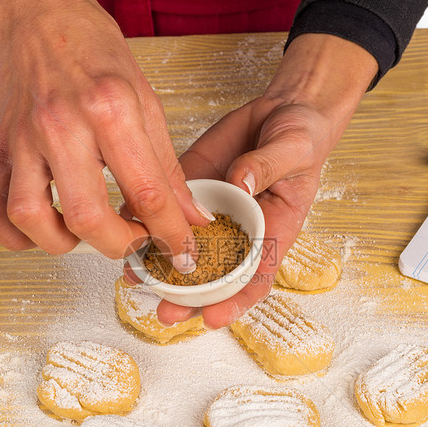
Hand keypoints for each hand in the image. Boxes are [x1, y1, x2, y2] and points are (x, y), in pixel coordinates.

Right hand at [0, 0, 207, 268]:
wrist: (40, 16)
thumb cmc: (93, 51)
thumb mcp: (147, 101)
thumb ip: (168, 167)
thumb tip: (188, 216)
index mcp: (109, 109)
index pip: (146, 192)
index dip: (170, 233)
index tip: (180, 250)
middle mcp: (61, 125)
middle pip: (87, 217)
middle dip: (120, 246)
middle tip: (136, 243)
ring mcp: (22, 139)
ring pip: (31, 218)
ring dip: (64, 244)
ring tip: (87, 236)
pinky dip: (13, 234)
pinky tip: (43, 228)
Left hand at [130, 34, 378, 327]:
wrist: (282, 109)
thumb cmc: (301, 136)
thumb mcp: (294, 149)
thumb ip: (266, 166)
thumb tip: (238, 184)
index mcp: (272, 230)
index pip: (255, 277)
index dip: (235, 302)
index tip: (211, 317)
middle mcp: (238, 229)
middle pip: (212, 274)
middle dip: (187, 297)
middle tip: (164, 311)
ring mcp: (212, 210)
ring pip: (183, 245)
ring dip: (158, 265)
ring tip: (133, 276)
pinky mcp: (193, 185)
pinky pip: (167, 206)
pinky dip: (146, 218)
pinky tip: (126, 223)